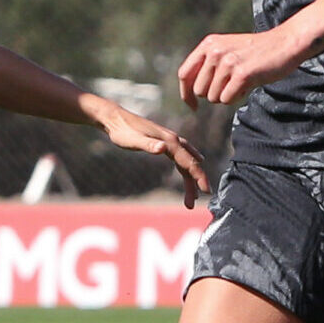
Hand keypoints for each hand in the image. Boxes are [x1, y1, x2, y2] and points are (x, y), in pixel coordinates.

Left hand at [92, 103, 210, 204]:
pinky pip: (180, 159)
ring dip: (190, 180)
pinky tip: (188, 176)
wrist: (116, 119)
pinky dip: (185, 170)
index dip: (199, 176)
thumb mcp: (133, 140)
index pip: (189, 161)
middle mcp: (173, 140)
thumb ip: (148, 145)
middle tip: (193, 203)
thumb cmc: (123, 131)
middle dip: (195, 183)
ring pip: (186, 163)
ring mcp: (170, 142)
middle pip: (190, 164)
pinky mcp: (164, 144)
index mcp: (170, 141)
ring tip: (191, 199)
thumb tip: (163, 149)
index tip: (206, 191)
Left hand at [176, 27, 312, 108]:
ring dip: (227, 96)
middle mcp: (215, 51)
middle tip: (232, 85)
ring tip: (242, 82)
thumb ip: (209, 65)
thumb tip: (190, 93)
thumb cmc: (257, 51)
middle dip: (214, 94)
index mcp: (209, 44)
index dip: (186, 93)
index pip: (185, 74)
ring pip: (213, 97)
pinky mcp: (242, 74)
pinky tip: (248, 85)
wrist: (285, 43)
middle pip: (199, 90)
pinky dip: (237, 98)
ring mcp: (228, 62)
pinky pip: (227, 99)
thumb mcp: (227, 49)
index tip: (193, 106)